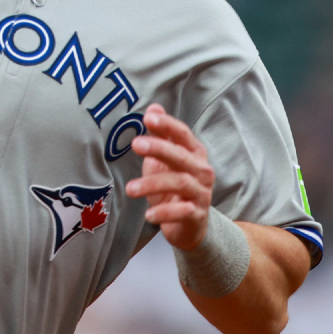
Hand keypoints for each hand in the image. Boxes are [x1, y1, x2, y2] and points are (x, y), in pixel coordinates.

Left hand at [124, 103, 214, 249]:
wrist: (190, 225)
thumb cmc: (174, 188)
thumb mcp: (165, 161)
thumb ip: (161, 136)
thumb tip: (153, 108)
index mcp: (194, 153)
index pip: (183, 134)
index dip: (168, 125)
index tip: (148, 118)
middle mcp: (202, 171)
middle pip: (181, 156)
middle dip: (159, 148)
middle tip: (136, 144)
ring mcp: (202, 193)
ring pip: (180, 183)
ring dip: (152, 184)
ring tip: (130, 189)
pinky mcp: (197, 215)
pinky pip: (182, 212)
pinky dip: (164, 212)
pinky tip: (148, 214)